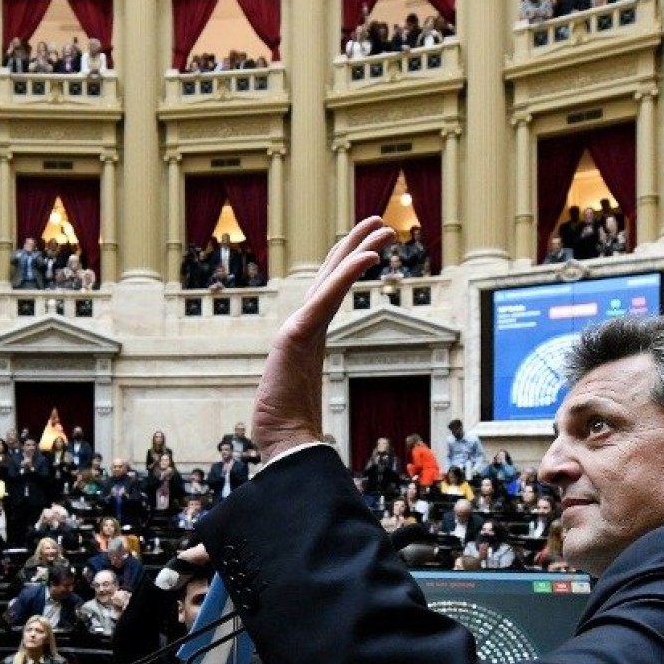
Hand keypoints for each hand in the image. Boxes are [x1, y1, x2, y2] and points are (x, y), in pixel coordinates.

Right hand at [252, 219, 396, 458]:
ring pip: (332, 278)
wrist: (284, 442)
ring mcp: (299, 329)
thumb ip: (310, 386)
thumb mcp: (303, 397)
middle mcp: (304, 326)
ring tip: (379, 226)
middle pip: (332, 274)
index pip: (331, 291)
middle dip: (356, 244)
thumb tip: (320, 398)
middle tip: (380, 221)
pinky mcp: (295, 337)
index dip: (348, 264)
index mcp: (308, 336)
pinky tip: (367, 257)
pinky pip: (327, 298)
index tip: (369, 244)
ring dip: (356, 249)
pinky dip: (347, 274)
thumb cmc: (290, 425)